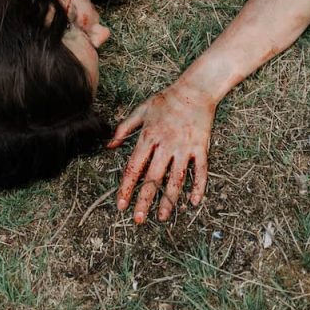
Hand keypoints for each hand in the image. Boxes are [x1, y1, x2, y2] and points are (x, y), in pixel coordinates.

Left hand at [108, 83, 217, 222]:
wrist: (195, 90)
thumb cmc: (167, 100)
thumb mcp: (141, 110)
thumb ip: (124, 128)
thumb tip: (108, 146)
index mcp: (149, 136)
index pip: (134, 167)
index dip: (126, 187)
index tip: (121, 204)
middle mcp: (166, 145)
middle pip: (153, 177)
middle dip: (144, 200)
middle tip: (138, 219)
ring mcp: (185, 148)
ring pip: (176, 178)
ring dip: (168, 199)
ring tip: (161, 217)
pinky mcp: (201, 148)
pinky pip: (201, 171)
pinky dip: (198, 187)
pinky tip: (194, 202)